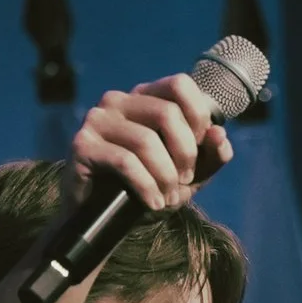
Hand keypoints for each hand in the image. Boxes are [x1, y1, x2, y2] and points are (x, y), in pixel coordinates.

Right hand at [67, 75, 233, 211]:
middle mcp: (119, 100)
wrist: (103, 218)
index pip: (180, 84)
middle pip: (167, 113)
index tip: (200, 148)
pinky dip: (146, 186)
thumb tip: (219, 135)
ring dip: (165, 176)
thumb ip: (210, 155)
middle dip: (185, 154)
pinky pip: (124, 161)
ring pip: (146, 140)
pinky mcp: (82, 144)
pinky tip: (153, 203)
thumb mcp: (188, 174)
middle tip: (185, 181)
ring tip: (168, 198)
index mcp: (145, 97)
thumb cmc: (146, 188)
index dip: (198, 116)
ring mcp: (98, 119)